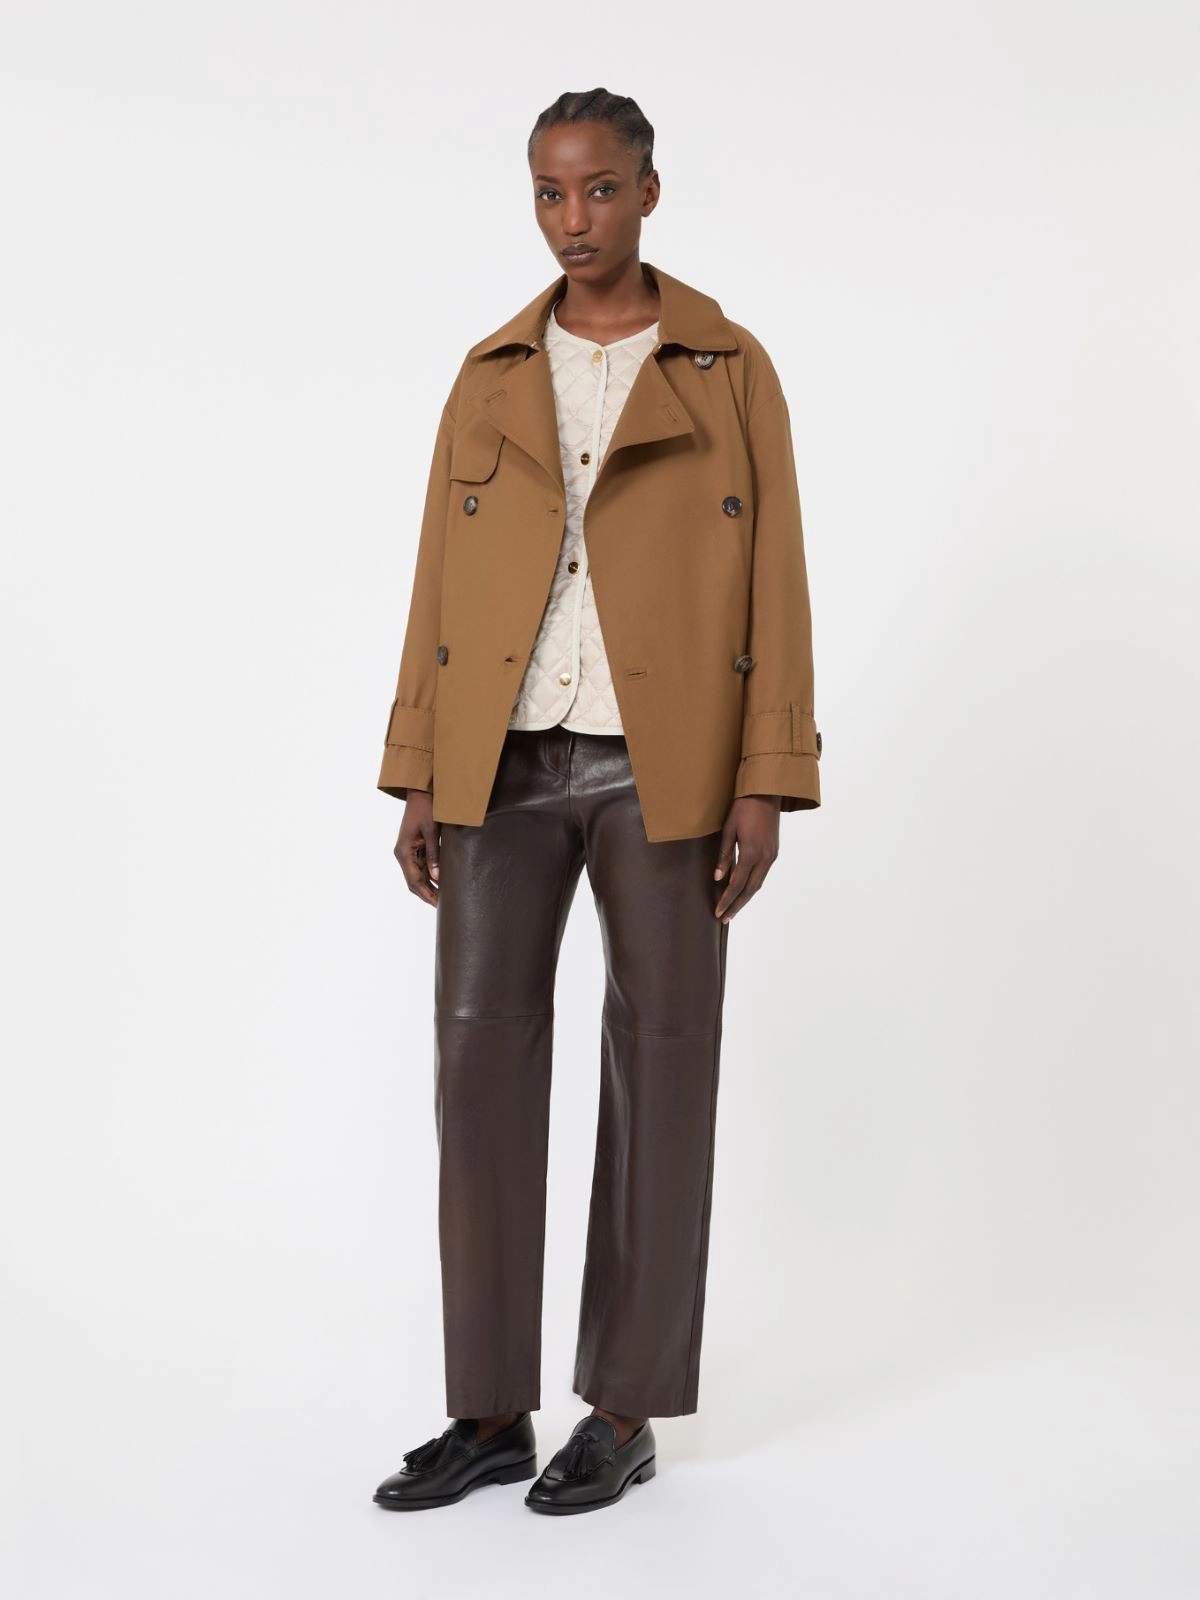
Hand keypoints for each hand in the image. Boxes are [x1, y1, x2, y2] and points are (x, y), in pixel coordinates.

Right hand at [394, 789, 439, 906]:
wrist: (421, 792)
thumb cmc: (426, 808)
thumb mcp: (432, 831)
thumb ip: (434, 854)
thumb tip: (437, 877)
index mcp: (404, 851)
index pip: (414, 880)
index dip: (426, 894)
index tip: (438, 904)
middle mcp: (403, 854)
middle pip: (414, 881)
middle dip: (427, 894)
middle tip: (443, 905)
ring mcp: (408, 851)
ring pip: (417, 876)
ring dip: (429, 887)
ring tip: (444, 898)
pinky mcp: (415, 848)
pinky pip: (421, 867)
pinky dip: (430, 876)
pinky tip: (441, 882)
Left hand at [712, 795, 780, 921]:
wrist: (766, 793)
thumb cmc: (744, 808)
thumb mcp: (728, 830)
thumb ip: (724, 855)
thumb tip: (717, 878)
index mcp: (751, 853)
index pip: (736, 884)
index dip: (726, 900)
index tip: (718, 912)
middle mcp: (764, 858)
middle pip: (750, 889)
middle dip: (737, 905)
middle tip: (725, 918)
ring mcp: (771, 855)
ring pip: (758, 884)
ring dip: (745, 898)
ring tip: (733, 909)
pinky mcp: (773, 852)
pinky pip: (762, 874)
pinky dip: (752, 885)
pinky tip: (744, 890)